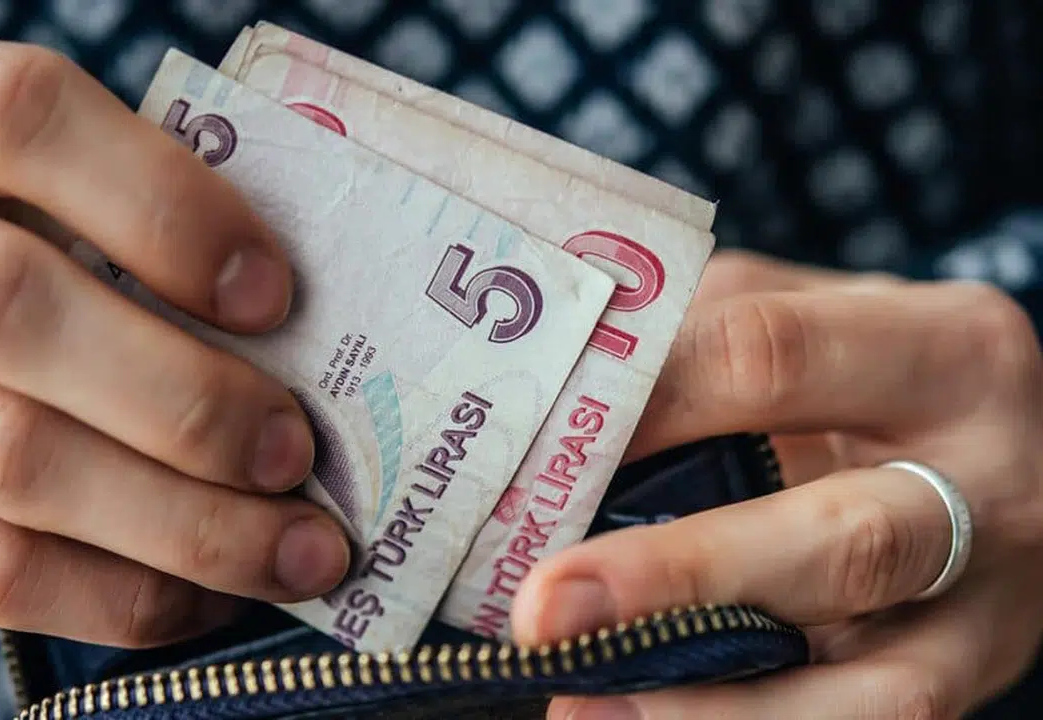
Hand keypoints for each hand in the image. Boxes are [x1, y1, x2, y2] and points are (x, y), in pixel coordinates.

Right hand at [0, 37, 348, 646]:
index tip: (273, 296)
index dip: (164, 205)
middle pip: (4, 302)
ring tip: (291, 550)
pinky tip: (201, 595)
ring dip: (180, 520)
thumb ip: (120, 233)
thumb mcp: (11, 200)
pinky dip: (117, 593)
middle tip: (292, 454)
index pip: (21, 116)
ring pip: (3, 456)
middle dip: (185, 397)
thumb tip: (301, 347)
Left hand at [511, 250, 1042, 718]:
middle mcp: (990, 479)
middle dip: (677, 578)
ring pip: (874, 682)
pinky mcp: (971, 677)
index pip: (770, 358)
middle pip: (839, 539)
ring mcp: (989, 602)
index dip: (643, 407)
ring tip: (583, 701)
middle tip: (545, 608)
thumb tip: (553, 403)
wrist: (999, 455)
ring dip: (712, 705)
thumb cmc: (870, 374)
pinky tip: (642, 719)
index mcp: (944, 348)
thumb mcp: (810, 319)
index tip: (530, 448)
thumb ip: (702, 340)